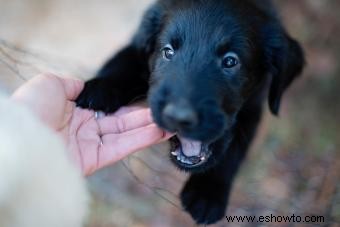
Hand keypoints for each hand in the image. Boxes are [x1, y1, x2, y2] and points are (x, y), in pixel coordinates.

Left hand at [12, 73, 171, 175]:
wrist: (21, 134)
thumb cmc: (32, 107)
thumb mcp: (51, 84)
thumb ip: (73, 85)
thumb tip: (85, 87)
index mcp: (77, 112)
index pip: (110, 108)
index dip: (130, 104)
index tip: (149, 99)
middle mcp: (86, 129)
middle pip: (122, 122)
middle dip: (145, 117)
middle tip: (168, 112)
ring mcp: (91, 145)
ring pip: (126, 135)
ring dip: (149, 129)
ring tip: (171, 123)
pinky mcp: (94, 159)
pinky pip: (122, 147)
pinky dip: (141, 140)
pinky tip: (159, 132)